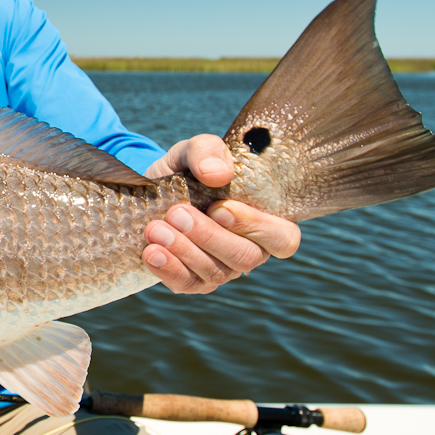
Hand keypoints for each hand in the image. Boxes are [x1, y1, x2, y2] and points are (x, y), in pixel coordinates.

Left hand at [141, 134, 301, 293]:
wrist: (153, 191)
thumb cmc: (189, 170)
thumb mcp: (195, 150)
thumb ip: (208, 151)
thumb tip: (217, 173)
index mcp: (266, 219)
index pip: (283, 238)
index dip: (255, 227)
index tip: (219, 208)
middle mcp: (250, 249)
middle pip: (245, 257)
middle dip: (209, 237)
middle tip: (176, 214)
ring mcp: (223, 269)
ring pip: (215, 273)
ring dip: (184, 251)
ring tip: (155, 228)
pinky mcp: (193, 281)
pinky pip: (187, 284)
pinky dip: (168, 269)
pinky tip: (151, 253)